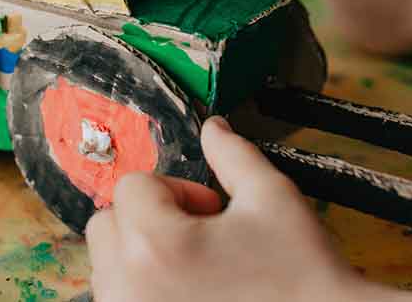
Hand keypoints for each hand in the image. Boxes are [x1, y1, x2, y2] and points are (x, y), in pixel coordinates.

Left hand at [86, 116, 369, 301]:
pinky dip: (143, 289)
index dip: (178, 190)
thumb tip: (213, 127)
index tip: (214, 211)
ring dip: (142, 256)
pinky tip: (190, 293)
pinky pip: (119, 299)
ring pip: (109, 267)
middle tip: (202, 237)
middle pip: (107, 225)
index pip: (133, 187)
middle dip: (149, 220)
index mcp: (155, 244)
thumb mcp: (273, 199)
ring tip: (198, 269)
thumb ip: (233, 155)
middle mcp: (129, 288)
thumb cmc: (303, 277)